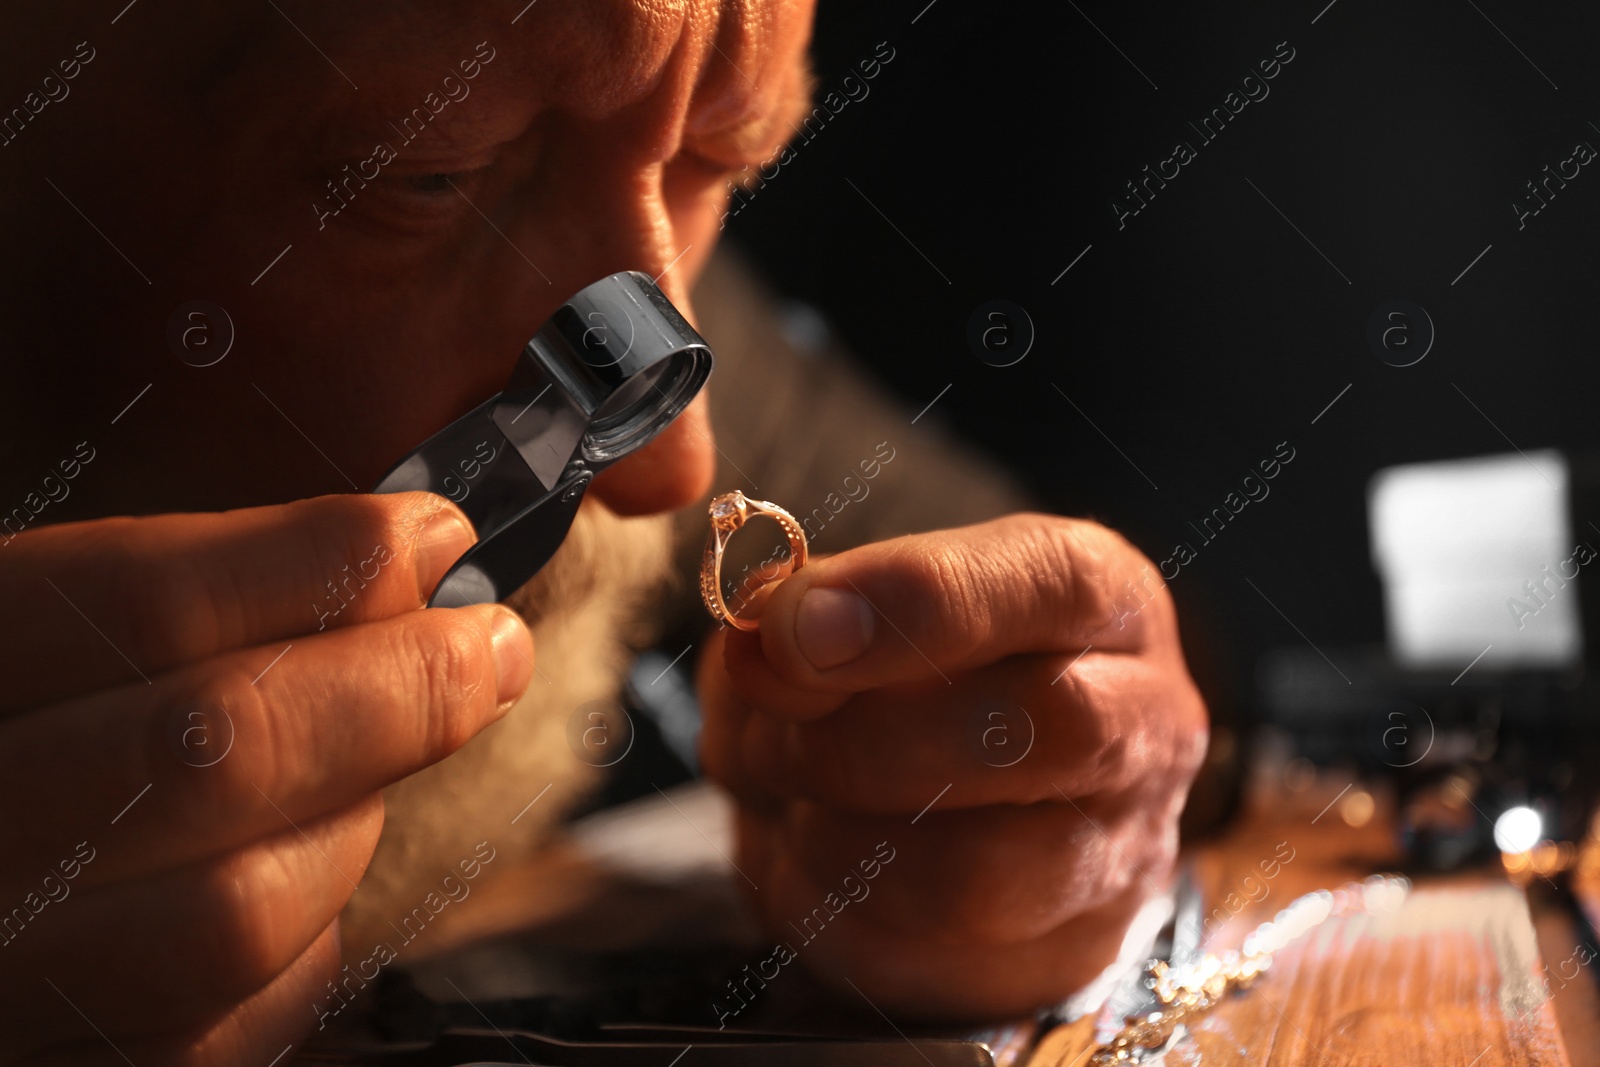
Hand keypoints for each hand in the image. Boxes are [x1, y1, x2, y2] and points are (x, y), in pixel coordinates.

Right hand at [0, 493, 534, 1064]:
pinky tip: (301, 880)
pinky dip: (308, 941)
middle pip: (218, 753)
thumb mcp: (57, 641)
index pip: (140, 605)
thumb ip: (186, 603)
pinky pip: (240, 1025)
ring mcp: (6, 979)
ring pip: (245, 909)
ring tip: (369, 776)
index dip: (321, 562)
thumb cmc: (28, 736)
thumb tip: (405, 560)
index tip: (436, 535)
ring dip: (350, 825)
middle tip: (489, 649)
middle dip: (397, 689)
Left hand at [698, 512, 1207, 1018]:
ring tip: (789, 803)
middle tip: (769, 740)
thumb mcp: (850, 605)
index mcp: (1102, 596)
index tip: (792, 628)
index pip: (1046, 582)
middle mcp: (1144, 720)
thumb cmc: (900, 668)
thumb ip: (802, 612)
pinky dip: (840, 914)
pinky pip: (934, 962)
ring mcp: (1124, 851)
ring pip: (981, 873)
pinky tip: (812, 863)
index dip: (910, 600)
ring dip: (840, 842)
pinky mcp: (1071, 953)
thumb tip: (764, 648)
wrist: (946, 783)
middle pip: (1037, 729)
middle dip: (863, 740)